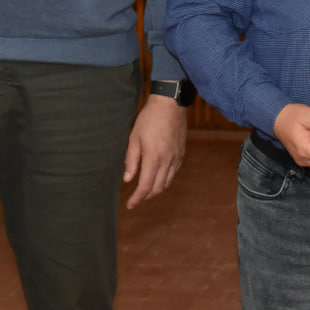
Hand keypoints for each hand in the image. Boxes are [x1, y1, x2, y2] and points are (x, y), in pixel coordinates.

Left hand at [122, 93, 187, 208]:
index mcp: (153, 158)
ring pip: (167, 182)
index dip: (137, 198)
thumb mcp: (134, 138)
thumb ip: (131, 160)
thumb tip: (127, 179)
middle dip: (146, 197)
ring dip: (156, 189)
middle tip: (136, 198)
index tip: (130, 205)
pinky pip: (174, 172)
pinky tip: (157, 176)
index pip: (145, 187)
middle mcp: (167, 160)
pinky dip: (165, 179)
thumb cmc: (149, 119)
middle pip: (158, 189)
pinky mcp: (181, 153)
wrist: (170, 104)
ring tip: (146, 189)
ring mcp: (176, 157)